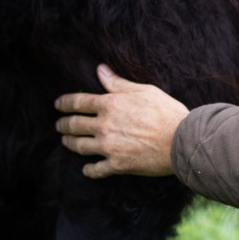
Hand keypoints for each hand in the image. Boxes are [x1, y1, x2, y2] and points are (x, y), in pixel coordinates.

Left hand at [55, 64, 187, 178]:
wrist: (181, 141)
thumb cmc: (166, 112)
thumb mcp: (143, 90)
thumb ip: (118, 83)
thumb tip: (100, 70)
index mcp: (110, 105)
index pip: (78, 102)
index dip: (64, 103)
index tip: (57, 105)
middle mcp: (104, 126)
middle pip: (74, 125)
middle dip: (63, 124)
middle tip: (59, 125)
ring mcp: (109, 147)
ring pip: (80, 146)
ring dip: (70, 143)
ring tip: (65, 141)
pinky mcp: (118, 165)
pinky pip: (97, 169)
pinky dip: (89, 170)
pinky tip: (86, 169)